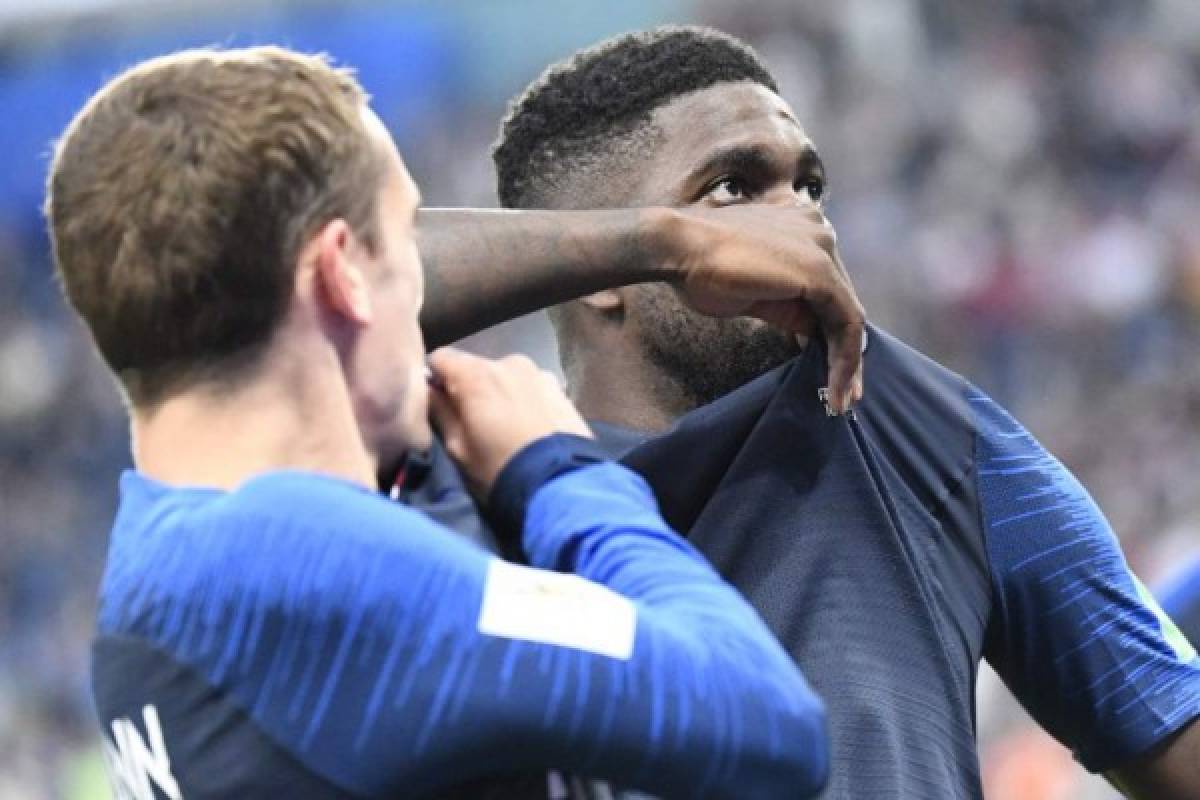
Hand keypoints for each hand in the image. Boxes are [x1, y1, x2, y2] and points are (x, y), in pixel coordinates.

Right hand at [427, 348, 591, 495]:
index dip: (434, 379)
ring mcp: (539, 373)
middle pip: (476, 368)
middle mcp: (508, 362)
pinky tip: (530, 428)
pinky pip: (532, 388)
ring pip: (506, 378)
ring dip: (501, 394)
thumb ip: (439, 412)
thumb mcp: (457, 448)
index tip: (437, 403)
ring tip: (507, 428)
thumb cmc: (499, 468)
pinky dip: (525, 401)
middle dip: (470, 389)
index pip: (440, 358)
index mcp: (476, 374)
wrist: (560, 484)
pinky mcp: (560, 389)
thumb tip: (427, 390)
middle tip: (473, 423)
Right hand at [652, 205, 865, 412]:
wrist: (677, 247)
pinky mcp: (820, 272)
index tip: (827, 366)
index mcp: (801, 229)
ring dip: (848, 361)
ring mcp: (822, 248)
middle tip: (843, 393)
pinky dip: (845, 358)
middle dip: (845, 350)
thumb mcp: (753, 293)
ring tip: (841, 399)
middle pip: (842, 300)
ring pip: (849, 313)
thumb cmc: (702, 268)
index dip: (829, 329)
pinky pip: (847, 321)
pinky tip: (837, 386)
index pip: (827, 288)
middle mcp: (819, 231)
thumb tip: (810, 331)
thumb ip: (787, 307)